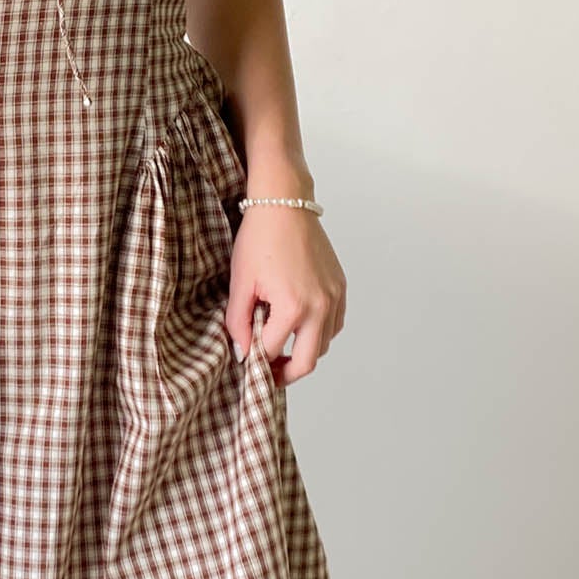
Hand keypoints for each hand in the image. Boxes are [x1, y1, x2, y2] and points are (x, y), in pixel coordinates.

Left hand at [225, 203, 346, 384]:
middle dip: (286, 373)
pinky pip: (335, 325)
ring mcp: (334, 298)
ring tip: (283, 347)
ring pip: (324, 345)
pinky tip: (301, 327)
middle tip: (269, 374)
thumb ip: (239, 322)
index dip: (256, 360)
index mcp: (293, 307)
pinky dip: (320, 333)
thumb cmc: (260, 238)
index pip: (273, 351)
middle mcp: (320, 306)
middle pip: (307, 362)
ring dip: (304, 352)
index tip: (246, 361)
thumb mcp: (241, 283)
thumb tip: (243, 351)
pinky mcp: (340, 288)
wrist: (285, 204)